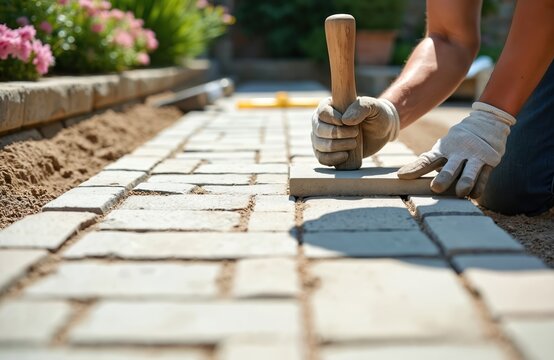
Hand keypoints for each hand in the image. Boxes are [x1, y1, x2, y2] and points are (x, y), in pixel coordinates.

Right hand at [311, 96, 399, 165]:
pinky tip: (345, 156)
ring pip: (318, 145)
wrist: (381, 132)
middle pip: (318, 130)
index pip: (322, 112)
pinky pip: (321, 158)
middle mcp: (321, 122)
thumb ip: (361, 107)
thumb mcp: (374, 107)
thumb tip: (345, 120)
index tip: (346, 123)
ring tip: (353, 144)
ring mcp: (321, 138)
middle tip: (355, 134)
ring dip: (335, 147)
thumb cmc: (376, 115)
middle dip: (336, 134)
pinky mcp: (326, 153)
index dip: (332, 119)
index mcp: (329, 106)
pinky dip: (331, 159)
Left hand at [397, 102, 516, 197]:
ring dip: (465, 181)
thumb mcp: (444, 147)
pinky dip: (479, 186)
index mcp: (443, 149)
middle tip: (435, 188)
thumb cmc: (458, 141)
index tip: (402, 176)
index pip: (426, 160)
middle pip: (449, 167)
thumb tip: (407, 177)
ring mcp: (475, 156)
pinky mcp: (490, 160)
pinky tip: (474, 194)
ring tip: (460, 192)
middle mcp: (458, 152)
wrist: (488, 121)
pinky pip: (484, 176)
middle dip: (443, 177)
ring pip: (469, 171)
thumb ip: (430, 162)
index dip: (415, 168)